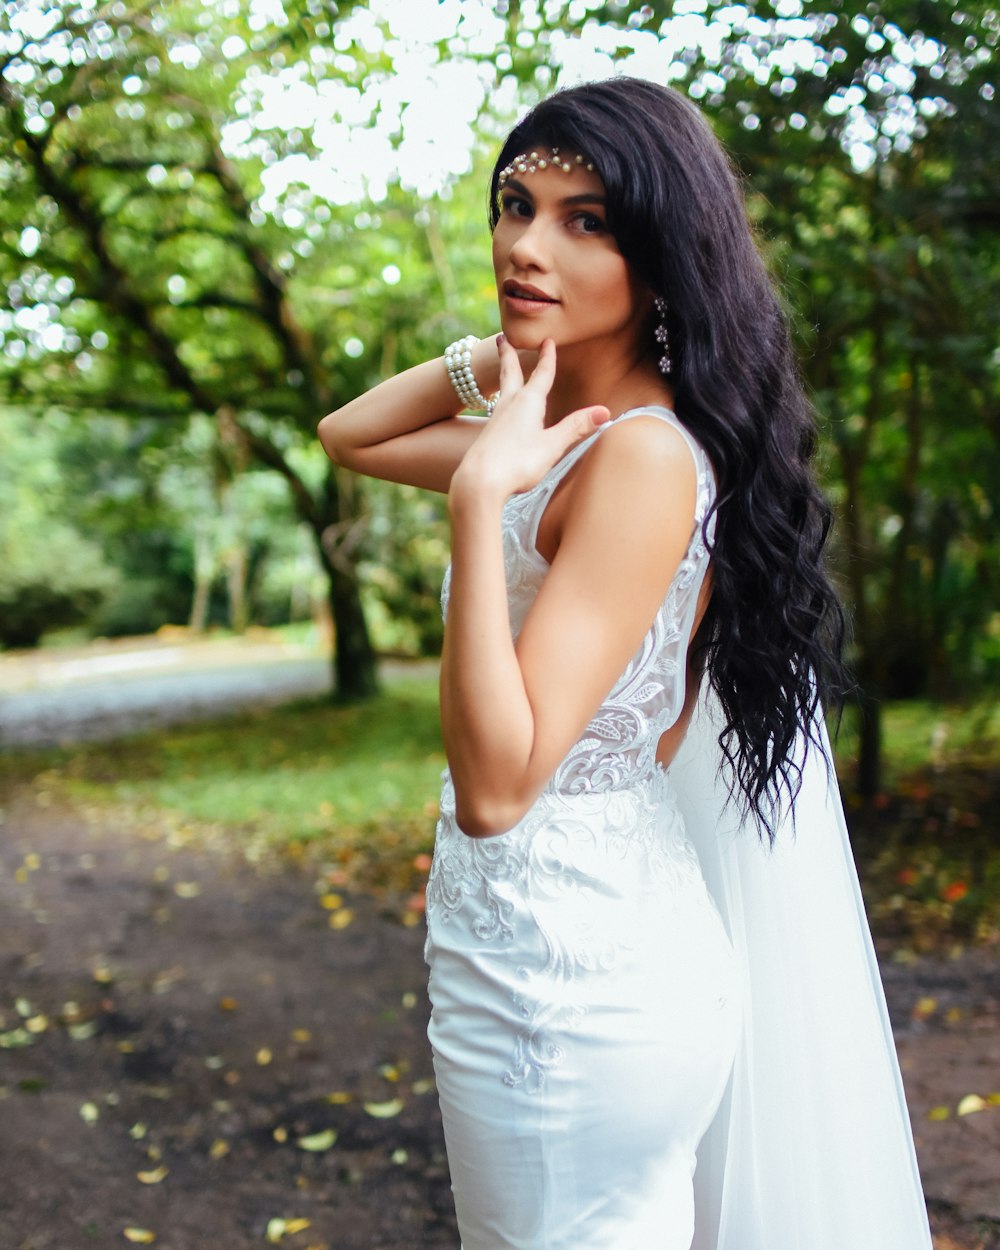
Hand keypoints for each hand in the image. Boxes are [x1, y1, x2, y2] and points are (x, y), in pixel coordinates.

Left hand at [453, 338, 610, 500]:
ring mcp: (496, 420)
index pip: (541, 374)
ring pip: (502, 390)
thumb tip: (605, 411)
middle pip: (510, 373)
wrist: (479, 482)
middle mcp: (509, 405)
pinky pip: (497, 409)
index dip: (546, 357)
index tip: (547, 340)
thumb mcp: (553, 445)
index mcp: (528, 402)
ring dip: (505, 375)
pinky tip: (501, 411)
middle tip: (502, 337)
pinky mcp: (488, 435)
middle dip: (509, 355)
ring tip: (505, 369)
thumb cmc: (517, 463)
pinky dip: (501, 399)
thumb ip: (576, 427)